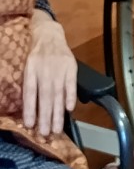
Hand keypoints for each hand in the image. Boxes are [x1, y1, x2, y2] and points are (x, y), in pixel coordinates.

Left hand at [22, 11, 76, 135]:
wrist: (49, 34)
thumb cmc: (36, 55)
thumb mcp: (27, 68)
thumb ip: (29, 86)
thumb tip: (29, 110)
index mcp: (31, 70)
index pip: (30, 92)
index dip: (30, 109)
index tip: (30, 126)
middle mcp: (44, 70)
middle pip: (45, 96)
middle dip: (45, 116)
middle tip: (45, 134)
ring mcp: (59, 68)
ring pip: (58, 93)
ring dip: (58, 112)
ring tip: (56, 129)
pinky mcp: (71, 66)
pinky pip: (71, 83)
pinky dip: (71, 96)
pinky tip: (70, 109)